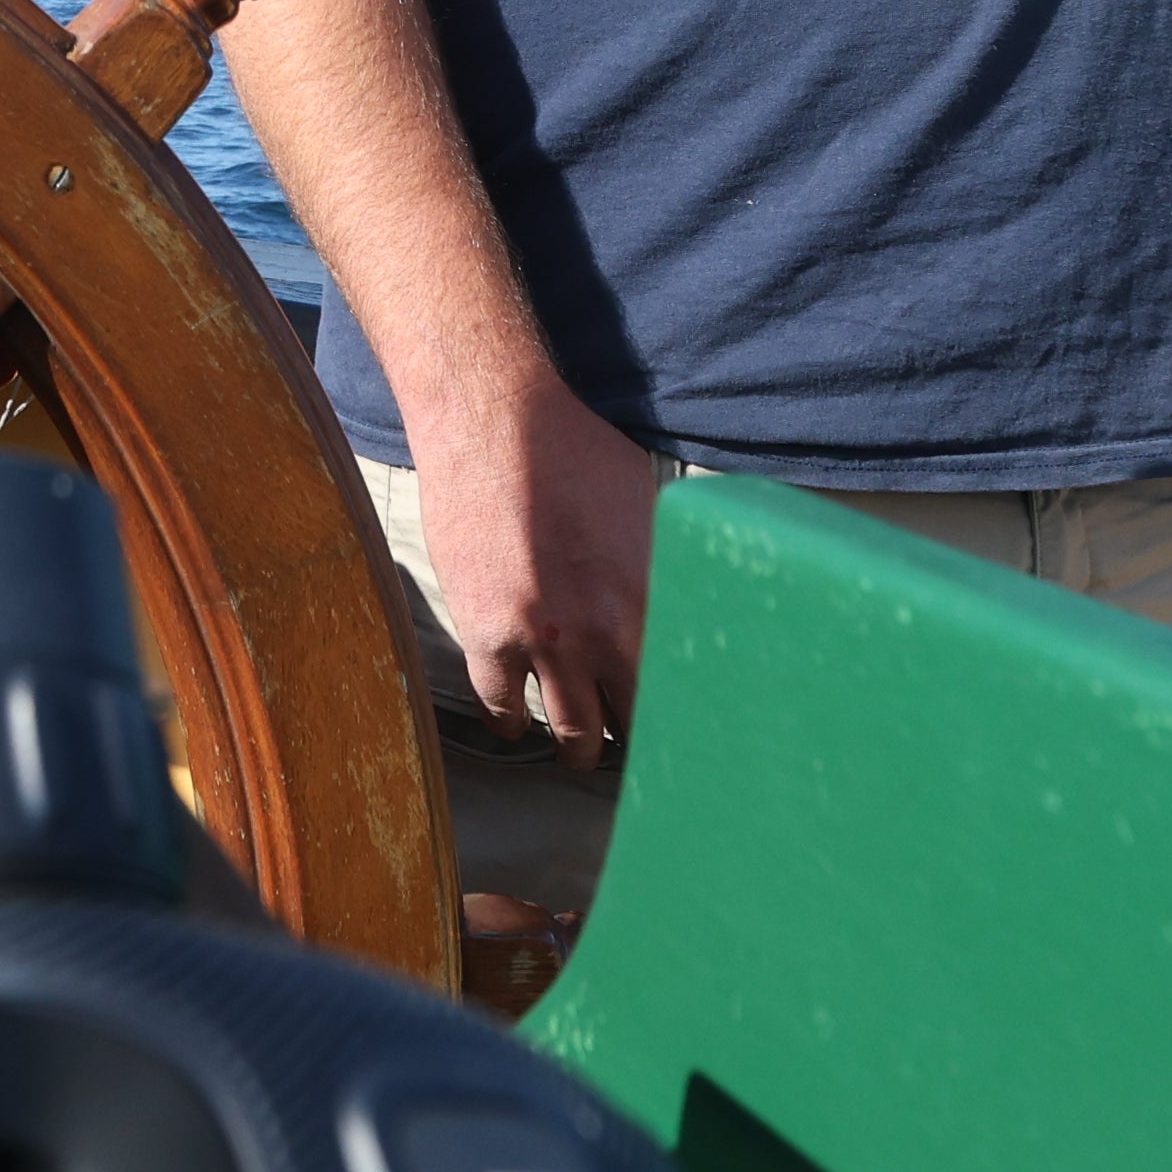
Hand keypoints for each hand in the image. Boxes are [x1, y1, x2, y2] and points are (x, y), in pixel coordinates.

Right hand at [413, 363, 658, 770]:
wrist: (491, 419)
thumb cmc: (573, 450)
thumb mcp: (644, 507)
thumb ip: (660, 572)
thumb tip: (688, 608)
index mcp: (647, 598)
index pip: (681, 691)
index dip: (686, 721)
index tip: (687, 735)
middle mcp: (598, 631)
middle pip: (631, 724)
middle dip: (640, 744)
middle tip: (643, 752)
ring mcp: (538, 638)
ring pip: (570, 731)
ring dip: (582, 746)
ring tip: (587, 748)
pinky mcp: (484, 633)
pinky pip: (501, 705)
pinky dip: (514, 722)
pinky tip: (522, 722)